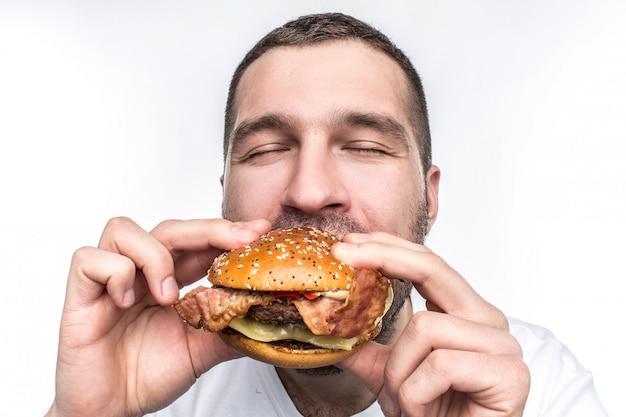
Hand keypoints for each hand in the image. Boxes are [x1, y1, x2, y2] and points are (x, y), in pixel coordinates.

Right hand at [46, 217, 270, 416]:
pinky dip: (114, 273)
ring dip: (154, 257)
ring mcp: (108, 281)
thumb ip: (229, 330)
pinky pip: (88, 259)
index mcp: (168, 280)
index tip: (259, 231)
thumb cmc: (146, 375)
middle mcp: (139, 273)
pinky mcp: (79, 295)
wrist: (110, 409)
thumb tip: (269, 316)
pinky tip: (126, 302)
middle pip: (169, 228)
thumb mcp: (200, 351)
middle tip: (239, 240)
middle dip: (208, 230)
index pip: (197, 242)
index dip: (226, 233)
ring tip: (167, 296)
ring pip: (123, 230)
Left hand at [333, 232, 529, 416]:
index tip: (348, 244)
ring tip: (406, 403)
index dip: (388, 248)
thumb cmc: (436, 415)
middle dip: (383, 258)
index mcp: (464, 313)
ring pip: (425, 328)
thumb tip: (324, 328)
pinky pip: (441, 365)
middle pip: (432, 269)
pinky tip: (424, 412)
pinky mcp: (510, 373)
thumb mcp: (390, 375)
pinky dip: (417, 393)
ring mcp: (502, 345)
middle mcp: (487, 320)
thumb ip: (365, 349)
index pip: (427, 264)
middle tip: (343, 256)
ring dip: (399, 373)